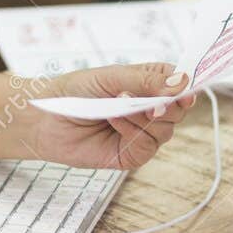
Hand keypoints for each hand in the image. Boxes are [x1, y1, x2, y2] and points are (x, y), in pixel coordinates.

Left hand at [28, 62, 194, 170]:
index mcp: (149, 84)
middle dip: (165, 105)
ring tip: (116, 107)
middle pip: (179, 110)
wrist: (45, 118)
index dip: (187, 87)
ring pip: (166, 130)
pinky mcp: (131, 154)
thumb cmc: (75, 91)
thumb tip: (182, 83)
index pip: (181, 83)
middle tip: (144, 99)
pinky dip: (132, 133)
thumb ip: (145, 80)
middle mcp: (150, 108)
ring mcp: (142, 133)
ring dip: (142, 118)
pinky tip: (113, 122)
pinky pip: (147, 147)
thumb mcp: (111, 77)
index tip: (186, 90)